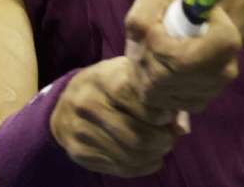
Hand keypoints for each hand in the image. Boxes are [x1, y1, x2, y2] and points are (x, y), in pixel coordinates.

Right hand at [49, 56, 181, 177]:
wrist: (63, 103)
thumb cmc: (106, 85)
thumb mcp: (127, 75)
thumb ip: (154, 94)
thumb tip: (180, 127)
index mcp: (102, 79)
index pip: (140, 102)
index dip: (160, 115)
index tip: (168, 117)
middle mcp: (87, 105)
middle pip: (137, 136)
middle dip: (162, 141)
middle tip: (170, 138)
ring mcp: (81, 132)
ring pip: (130, 156)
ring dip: (154, 155)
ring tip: (161, 147)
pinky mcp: (80, 154)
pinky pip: (120, 168)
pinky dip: (143, 167)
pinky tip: (150, 158)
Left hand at [124, 0, 241, 114]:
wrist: (197, 21)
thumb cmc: (176, 3)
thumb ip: (144, 13)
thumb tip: (141, 38)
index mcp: (226, 41)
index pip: (182, 60)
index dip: (157, 47)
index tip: (150, 31)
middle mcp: (224, 70)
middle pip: (167, 78)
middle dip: (145, 59)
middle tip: (141, 43)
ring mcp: (213, 90)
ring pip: (161, 93)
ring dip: (142, 72)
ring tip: (144, 53)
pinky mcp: (199, 103)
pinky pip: (162, 103)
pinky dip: (148, 86)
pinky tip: (150, 68)